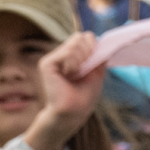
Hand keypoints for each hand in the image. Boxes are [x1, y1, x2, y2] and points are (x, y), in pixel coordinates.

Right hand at [26, 33, 106, 149]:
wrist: (74, 112)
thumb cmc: (84, 97)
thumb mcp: (96, 72)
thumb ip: (98, 56)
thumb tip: (102, 42)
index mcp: (71, 56)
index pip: (84, 37)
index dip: (93, 46)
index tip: (95, 62)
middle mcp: (60, 55)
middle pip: (80, 37)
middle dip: (89, 53)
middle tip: (84, 71)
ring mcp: (52, 58)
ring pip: (75, 44)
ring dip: (82, 61)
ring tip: (75, 76)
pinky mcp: (47, 63)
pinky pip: (67, 53)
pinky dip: (74, 64)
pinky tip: (69, 75)